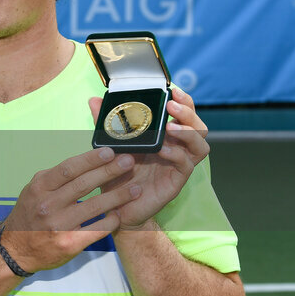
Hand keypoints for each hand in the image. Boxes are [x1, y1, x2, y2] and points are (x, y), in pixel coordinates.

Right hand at [0, 147, 140, 273]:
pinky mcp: (69, 243)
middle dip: (109, 171)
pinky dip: (111, 220)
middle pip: (84, 184)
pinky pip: (97, 229)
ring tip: (135, 188)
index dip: (91, 159)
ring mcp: (58, 225)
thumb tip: (84, 161)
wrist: (16, 250)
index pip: (69, 168)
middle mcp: (48, 205)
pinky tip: (120, 214)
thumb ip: (55, 177)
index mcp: (40, 187)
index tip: (110, 151)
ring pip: (95, 206)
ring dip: (118, 196)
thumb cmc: (29, 215)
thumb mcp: (34, 190)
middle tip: (129, 162)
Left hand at [88, 87, 209, 229]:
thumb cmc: (116, 173)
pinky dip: (176, 154)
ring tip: (171, 127)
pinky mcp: (176, 181)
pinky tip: (163, 150)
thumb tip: (94, 100)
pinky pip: (186, 165)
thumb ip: (105, 123)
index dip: (184, 101)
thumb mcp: (109, 145)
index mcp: (164, 136)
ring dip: (188, 133)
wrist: (114, 205)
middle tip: (172, 105)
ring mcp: (178, 165)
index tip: (173, 90)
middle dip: (188, 113)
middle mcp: (176, 148)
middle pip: (198, 127)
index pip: (183, 115)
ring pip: (200, 145)